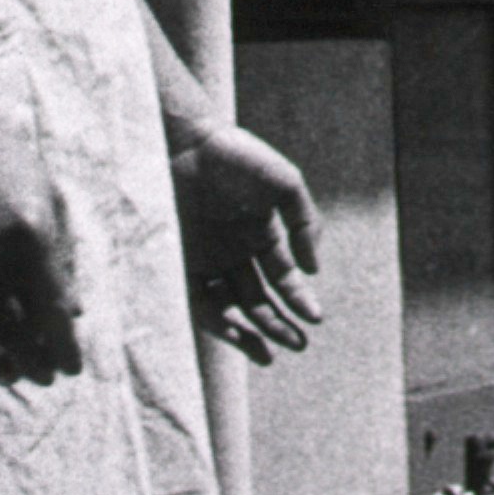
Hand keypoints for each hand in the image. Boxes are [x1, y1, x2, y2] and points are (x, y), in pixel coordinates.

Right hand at [0, 0, 80, 383]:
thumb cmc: (2, 156)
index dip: (64, 350)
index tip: (70, 368)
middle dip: (32, 365)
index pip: (53, 315)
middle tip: (41, 377)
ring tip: (8, 369)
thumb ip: (63, 256)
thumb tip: (75, 312)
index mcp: (32, 238)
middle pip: (14, 335)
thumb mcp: (48, 198)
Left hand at [172, 125, 322, 362]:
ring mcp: (205, 260)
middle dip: (279, 324)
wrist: (180, 140)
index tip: (315, 318)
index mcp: (259, 234)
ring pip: (230, 307)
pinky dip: (218, 322)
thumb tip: (313, 270)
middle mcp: (233, 253)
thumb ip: (304, 222)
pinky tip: (236, 334)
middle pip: (258, 299)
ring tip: (268, 354)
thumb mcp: (284, 182)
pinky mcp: (178, 263)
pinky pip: (198, 301)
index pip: (282, 278)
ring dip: (250, 333)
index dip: (299, 300)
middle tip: (298, 345)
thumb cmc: (234, 155)